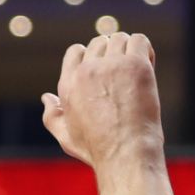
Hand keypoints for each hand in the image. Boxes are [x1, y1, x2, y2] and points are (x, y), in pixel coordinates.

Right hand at [40, 32, 163, 166]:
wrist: (125, 155)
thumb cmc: (98, 151)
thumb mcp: (67, 137)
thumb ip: (52, 116)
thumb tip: (46, 98)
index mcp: (68, 83)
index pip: (77, 51)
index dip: (93, 57)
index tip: (107, 73)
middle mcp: (86, 70)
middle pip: (100, 42)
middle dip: (114, 54)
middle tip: (127, 75)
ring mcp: (111, 65)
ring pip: (120, 38)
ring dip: (129, 50)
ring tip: (139, 71)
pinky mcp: (135, 65)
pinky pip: (139, 40)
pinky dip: (145, 48)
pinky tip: (149, 64)